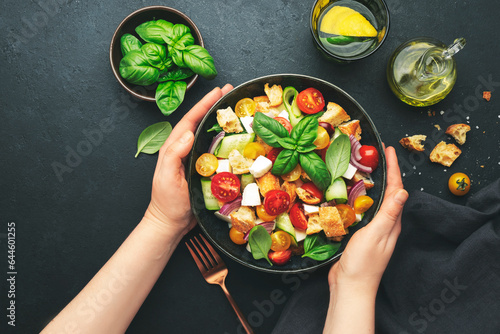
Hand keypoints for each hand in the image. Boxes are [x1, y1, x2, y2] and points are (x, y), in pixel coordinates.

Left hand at [144, 84, 233, 235]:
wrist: (171, 223)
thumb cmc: (167, 202)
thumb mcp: (167, 177)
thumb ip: (174, 154)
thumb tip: (189, 132)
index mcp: (174, 147)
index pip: (190, 120)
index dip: (203, 104)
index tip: (218, 91)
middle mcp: (185, 150)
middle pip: (201, 122)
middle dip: (214, 106)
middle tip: (231, 92)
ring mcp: (195, 159)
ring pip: (209, 134)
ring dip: (221, 121)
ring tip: (236, 109)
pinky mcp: (204, 170)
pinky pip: (217, 150)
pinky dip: (226, 141)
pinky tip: (237, 138)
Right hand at [328, 146, 407, 292]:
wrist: (350, 286)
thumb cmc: (363, 263)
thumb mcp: (376, 234)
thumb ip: (389, 214)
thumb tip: (403, 191)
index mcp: (392, 222)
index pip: (396, 189)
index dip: (393, 168)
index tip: (389, 150)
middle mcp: (385, 224)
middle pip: (388, 192)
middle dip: (385, 172)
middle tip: (377, 154)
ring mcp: (374, 229)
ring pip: (376, 200)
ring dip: (374, 183)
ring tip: (365, 168)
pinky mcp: (361, 234)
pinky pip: (363, 210)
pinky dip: (360, 197)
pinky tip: (351, 194)